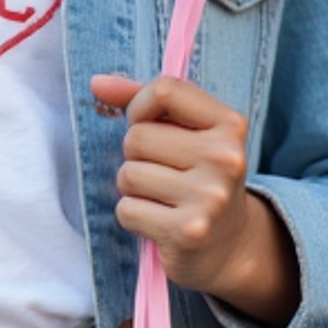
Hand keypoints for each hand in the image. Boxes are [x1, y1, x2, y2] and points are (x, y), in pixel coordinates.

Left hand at [91, 71, 299, 327]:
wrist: (229, 245)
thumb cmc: (197, 176)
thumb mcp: (186, 131)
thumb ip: (143, 100)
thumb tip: (97, 83)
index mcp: (230, 125)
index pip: (164, 90)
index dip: (139, 105)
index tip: (144, 123)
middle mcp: (225, 159)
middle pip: (137, 136)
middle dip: (135, 154)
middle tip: (161, 171)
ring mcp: (209, 197)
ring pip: (128, 174)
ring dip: (132, 188)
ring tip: (160, 197)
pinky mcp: (188, 232)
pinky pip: (127, 210)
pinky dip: (132, 216)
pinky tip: (158, 221)